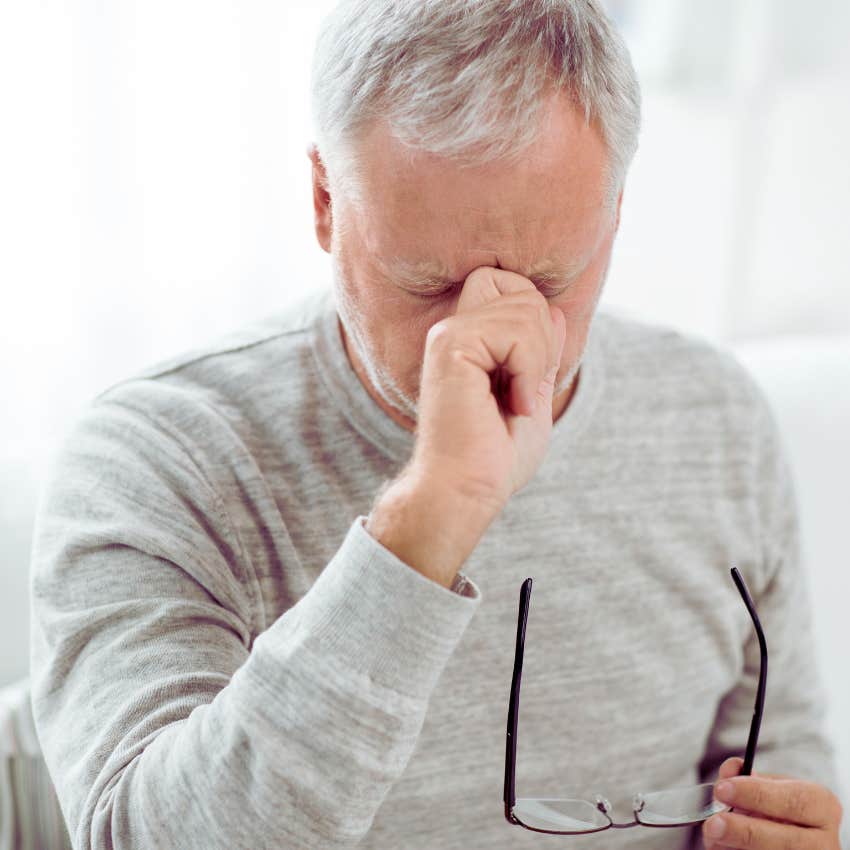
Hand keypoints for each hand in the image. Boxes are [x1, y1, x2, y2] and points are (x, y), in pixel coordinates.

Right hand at [410, 266, 566, 512]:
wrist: (466, 490)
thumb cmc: (494, 456)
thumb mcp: (534, 395)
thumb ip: (542, 354)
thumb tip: (556, 311)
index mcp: (468, 340)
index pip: (510, 286)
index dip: (535, 321)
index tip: (530, 377)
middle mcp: (453, 330)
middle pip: (518, 284)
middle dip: (541, 333)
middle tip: (526, 386)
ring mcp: (449, 334)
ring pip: (525, 305)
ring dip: (538, 360)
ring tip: (518, 402)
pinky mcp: (452, 346)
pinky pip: (516, 331)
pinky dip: (530, 370)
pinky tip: (515, 404)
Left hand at [702, 756, 843, 848]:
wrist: (790, 835)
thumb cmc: (777, 806)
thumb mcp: (768, 786)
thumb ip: (748, 778)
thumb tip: (731, 769)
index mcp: (822, 807)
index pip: (794, 801)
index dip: (757, 795)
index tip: (722, 789)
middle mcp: (824, 840)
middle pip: (786, 841)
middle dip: (746, 832)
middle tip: (713, 823)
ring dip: (737, 847)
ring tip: (713, 835)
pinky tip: (724, 846)